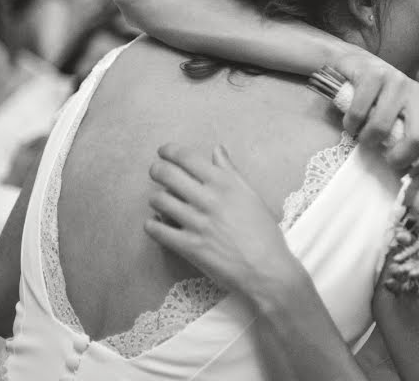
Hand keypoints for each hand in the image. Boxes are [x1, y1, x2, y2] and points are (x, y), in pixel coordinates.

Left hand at [144, 143, 298, 302]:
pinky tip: (156, 224)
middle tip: (156, 171)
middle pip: (167, 175)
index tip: (164, 151)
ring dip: (156, 199)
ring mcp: (196, 223)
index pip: (188, 158)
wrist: (266, 269)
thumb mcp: (251, 195)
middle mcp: (208, 199)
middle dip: (156, 170)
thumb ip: (230, 171)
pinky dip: (152, 225)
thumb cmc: (263, 232)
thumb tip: (217, 150)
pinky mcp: (188, 246)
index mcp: (224, 183)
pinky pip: (157, 230)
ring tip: (160, 201)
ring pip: (159, 201)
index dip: (170, 151)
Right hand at [334, 51, 418, 171]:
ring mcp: (395, 81)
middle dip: (398, 158)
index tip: (417, 172)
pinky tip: (351, 121)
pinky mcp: (372, 75)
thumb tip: (415, 174)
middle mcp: (416, 91)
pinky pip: (359, 115)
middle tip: (385, 159)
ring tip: (362, 134)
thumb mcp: (395, 117)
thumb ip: (406, 138)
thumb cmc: (372, 98)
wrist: (347, 62)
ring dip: (366, 139)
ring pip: (382, 129)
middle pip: (418, 138)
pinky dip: (350, 125)